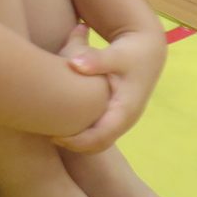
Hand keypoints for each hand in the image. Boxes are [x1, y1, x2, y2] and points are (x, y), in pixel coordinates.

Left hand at [55, 29, 165, 153]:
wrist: (147, 51)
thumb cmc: (131, 52)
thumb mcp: (117, 55)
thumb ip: (97, 60)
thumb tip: (74, 64)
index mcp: (126, 110)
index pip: (101, 137)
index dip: (77, 141)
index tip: (54, 137)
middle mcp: (125, 120)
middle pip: (99, 145)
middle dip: (75, 145)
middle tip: (49, 137)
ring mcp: (121, 119)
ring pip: (99, 141)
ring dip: (78, 141)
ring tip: (52, 133)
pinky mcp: (116, 114)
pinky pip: (99, 132)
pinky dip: (82, 133)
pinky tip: (63, 123)